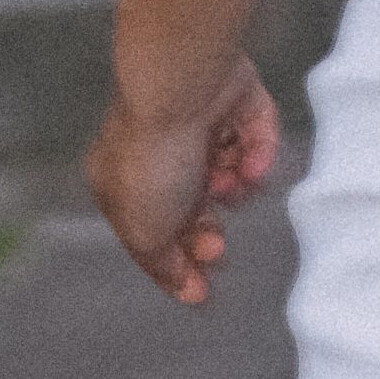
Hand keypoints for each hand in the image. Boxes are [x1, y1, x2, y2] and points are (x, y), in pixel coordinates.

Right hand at [86, 59, 282, 303]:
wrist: (184, 87)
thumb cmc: (153, 157)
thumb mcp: (143, 230)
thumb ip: (162, 264)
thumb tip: (185, 288)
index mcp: (122, 181)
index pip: (152, 231)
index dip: (178, 263)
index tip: (203, 291)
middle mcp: (160, 151)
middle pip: (194, 207)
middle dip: (208, 230)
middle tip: (217, 244)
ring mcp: (200, 123)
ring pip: (230, 176)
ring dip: (233, 188)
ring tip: (228, 182)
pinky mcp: (238, 101)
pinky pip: (256, 140)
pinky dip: (257, 156)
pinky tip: (250, 163)